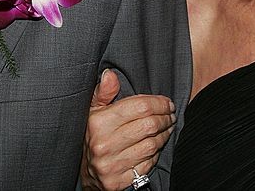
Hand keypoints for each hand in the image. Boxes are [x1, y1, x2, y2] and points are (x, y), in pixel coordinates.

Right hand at [80, 69, 175, 189]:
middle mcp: (104, 144)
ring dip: (164, 135)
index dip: (159, 103)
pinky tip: (155, 146)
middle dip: (165, 118)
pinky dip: (155, 154)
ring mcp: (111, 164)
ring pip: (152, 145)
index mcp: (99, 123)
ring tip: (166, 128)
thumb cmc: (92, 135)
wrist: (84, 172)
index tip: (167, 103)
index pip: (140, 107)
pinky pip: (148, 164)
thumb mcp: (93, 111)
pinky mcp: (119, 181)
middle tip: (170, 115)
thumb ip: (103, 92)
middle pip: (150, 125)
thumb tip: (110, 75)